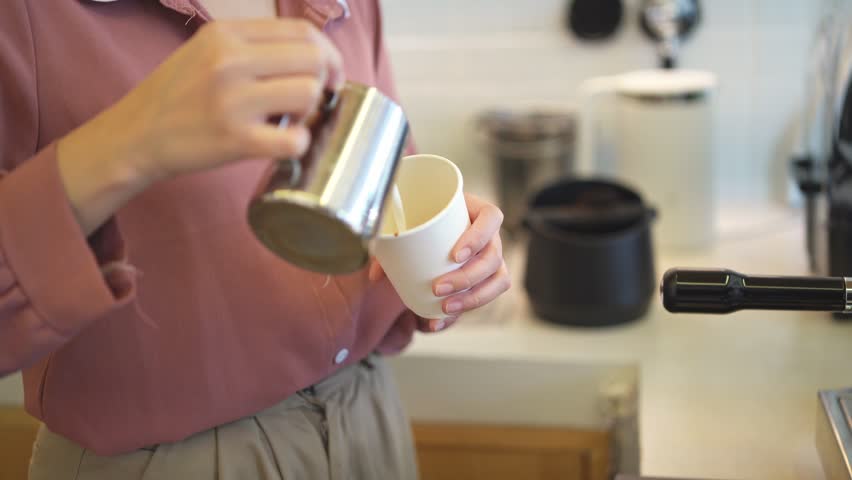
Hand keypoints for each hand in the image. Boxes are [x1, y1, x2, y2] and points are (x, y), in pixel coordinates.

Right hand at [58, 19, 343, 233]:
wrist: (136, 134)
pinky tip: (284, 143)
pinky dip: (299, 144)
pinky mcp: (235, 139)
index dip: (328, 53)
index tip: (328, 73)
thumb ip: (252, 45)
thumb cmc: (177, 95)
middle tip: (313, 100)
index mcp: (226, 34)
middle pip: (313, 59)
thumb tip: (311, 54)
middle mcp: (230, 60)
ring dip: (311, 111)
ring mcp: (233, 100)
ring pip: (309, 94)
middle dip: (325, 81)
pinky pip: (294, 139)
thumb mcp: (206, 50)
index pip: (302, 31)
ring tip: (290, 120)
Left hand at [370, 193, 510, 332]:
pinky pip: (486, 297)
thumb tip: (375, 276)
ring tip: (444, 307)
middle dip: (467, 277)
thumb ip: (391, 246)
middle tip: (438, 287)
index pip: (491, 218)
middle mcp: (491, 236)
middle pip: (493, 257)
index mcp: (478, 212)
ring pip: (498, 281)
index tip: (455, 255)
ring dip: (472, 298)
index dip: (478, 237)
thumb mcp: (410, 225)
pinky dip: (461, 312)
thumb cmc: (425, 220)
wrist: (430, 230)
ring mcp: (492, 259)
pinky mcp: (486, 280)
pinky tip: (439, 321)